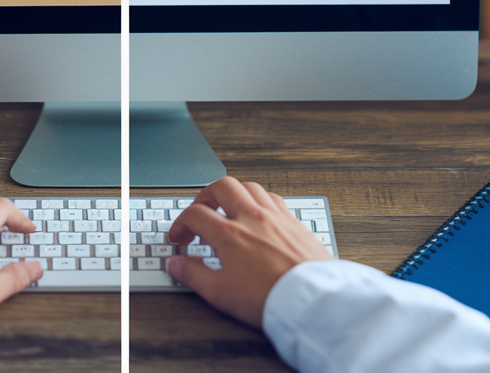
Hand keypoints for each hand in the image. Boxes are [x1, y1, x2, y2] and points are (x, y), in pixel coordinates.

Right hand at [166, 176, 331, 327]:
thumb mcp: (221, 293)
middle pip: (221, 187)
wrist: (312, 301)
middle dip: (205, 197)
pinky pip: (273, 198)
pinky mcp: (295, 223)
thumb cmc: (270, 298)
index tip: (180, 238)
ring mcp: (276, 217)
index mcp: (231, 234)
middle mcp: (252, 218)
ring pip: (249, 187)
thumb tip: (176, 264)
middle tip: (200, 213)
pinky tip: (258, 213)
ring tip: (227, 209)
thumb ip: (193, 275)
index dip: (180, 224)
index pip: (195, 214)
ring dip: (233, 194)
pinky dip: (259, 199)